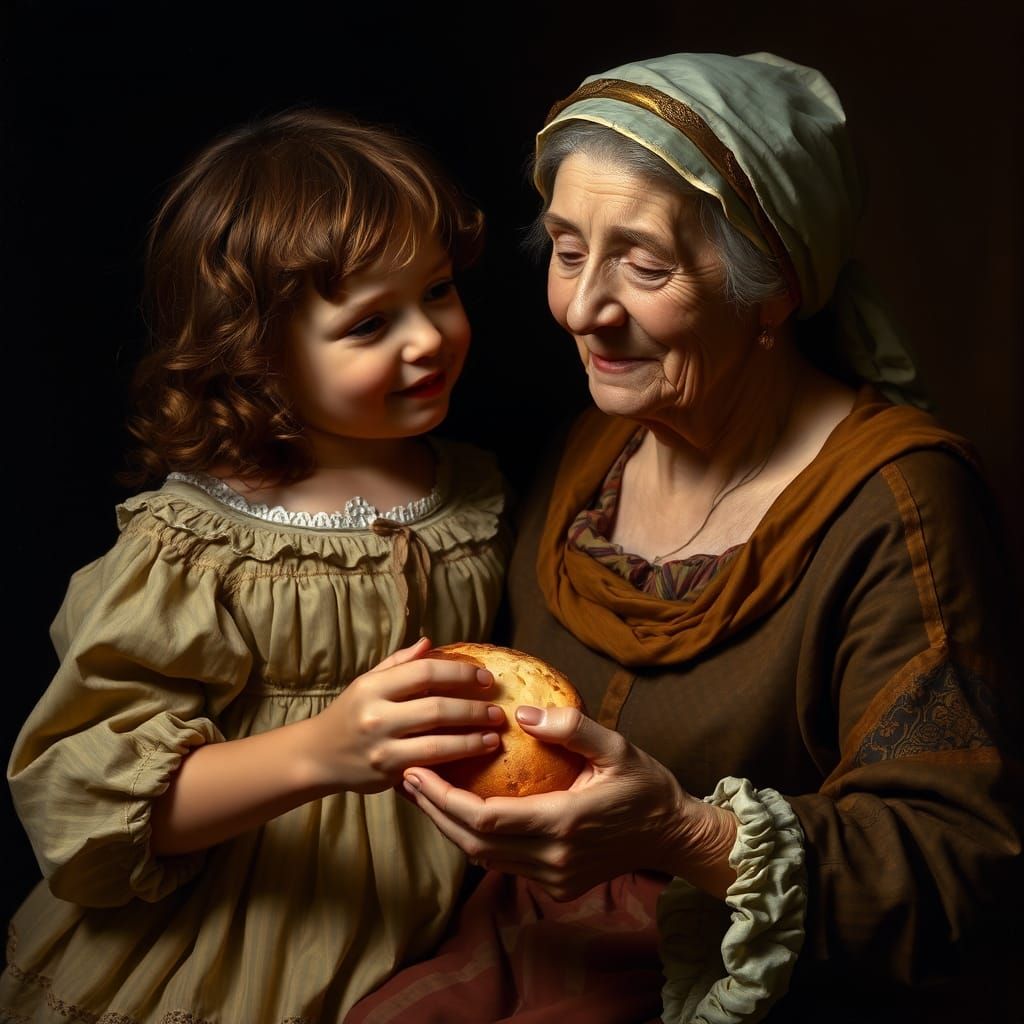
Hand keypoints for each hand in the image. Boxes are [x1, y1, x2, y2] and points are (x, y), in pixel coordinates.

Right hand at [303, 637, 505, 794]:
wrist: (317, 756)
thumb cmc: (350, 713)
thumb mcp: (367, 682)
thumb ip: (399, 663)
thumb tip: (430, 643)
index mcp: (373, 686)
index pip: (425, 672)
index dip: (459, 673)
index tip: (484, 678)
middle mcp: (376, 716)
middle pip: (436, 708)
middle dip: (473, 709)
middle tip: (497, 709)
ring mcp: (382, 747)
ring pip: (437, 743)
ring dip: (472, 739)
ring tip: (494, 735)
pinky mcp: (387, 774)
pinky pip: (430, 765)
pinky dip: (456, 759)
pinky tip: (475, 753)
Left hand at [402, 705, 736, 899]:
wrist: (672, 835)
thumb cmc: (645, 786)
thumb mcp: (616, 747)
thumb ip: (571, 727)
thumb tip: (523, 712)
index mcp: (564, 823)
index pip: (486, 818)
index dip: (445, 799)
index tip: (417, 773)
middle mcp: (553, 859)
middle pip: (474, 842)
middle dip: (434, 812)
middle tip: (405, 778)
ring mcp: (553, 878)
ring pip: (483, 858)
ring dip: (448, 826)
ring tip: (422, 793)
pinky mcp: (555, 885)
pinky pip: (502, 864)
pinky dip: (474, 838)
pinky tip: (459, 812)